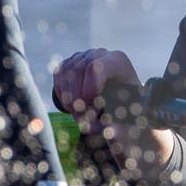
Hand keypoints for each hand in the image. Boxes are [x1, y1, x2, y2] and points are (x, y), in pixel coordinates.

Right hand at [50, 48, 169, 167]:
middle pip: (78, 69)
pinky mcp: (71, 62)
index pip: (95, 68)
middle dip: (77, 97)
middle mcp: (100, 53)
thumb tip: (104, 131)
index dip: (88, 90)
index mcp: (118, 61)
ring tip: (79, 116)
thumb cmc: (126, 111)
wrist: (120, 104)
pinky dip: (61, 93)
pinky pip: (59, 74)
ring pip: (66, 72)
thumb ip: (117, 126)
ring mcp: (84, 56)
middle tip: (82, 119)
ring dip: (68, 98)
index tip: (93, 110)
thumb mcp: (126, 119)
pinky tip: (71, 107)